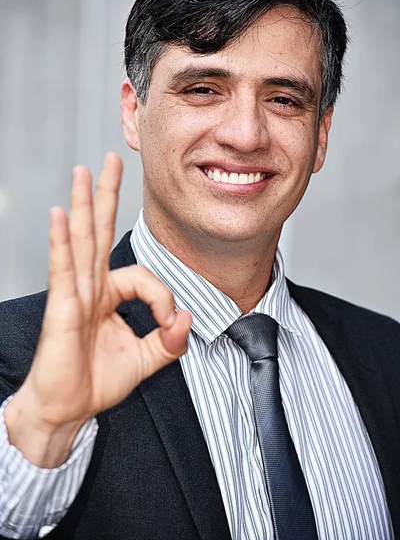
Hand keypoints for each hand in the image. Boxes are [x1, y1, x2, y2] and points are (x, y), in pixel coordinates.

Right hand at [5, 153, 191, 464]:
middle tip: (113, 161)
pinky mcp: (62, 307)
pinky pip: (64, 268)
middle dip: (108, 195)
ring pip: (82, 240)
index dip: (165, 297)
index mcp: (108, 295)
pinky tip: (62, 214)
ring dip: (84, 204)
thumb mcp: (146, 359)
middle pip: (101, 232)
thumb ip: (170, 340)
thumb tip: (188, 318)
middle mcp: (90, 287)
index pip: (144, 277)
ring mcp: (74, 294)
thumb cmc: (95, 383)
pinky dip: (62, 241)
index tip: (172, 323)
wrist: (66, 410)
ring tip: (83, 172)